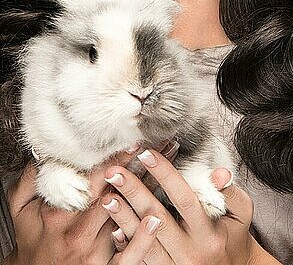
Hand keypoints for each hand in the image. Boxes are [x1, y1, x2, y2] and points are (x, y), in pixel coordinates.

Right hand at [4, 140, 175, 263]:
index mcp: (59, 214)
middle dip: (140, 167)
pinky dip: (142, 240)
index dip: (115, 159)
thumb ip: (30, 180)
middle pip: (115, 193)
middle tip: (161, 146)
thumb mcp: (21, 210)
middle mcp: (78, 232)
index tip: (133, 140)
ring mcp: (92, 253)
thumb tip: (43, 151)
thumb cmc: (31, 242)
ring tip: (170, 169)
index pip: (93, 180)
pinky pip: (127, 257)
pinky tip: (156, 221)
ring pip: (126, 217)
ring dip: (150, 191)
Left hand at [101, 149, 281, 263]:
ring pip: (143, 242)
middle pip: (158, 218)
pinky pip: (140, 261)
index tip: (146, 153)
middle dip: (135, 192)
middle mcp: (190, 253)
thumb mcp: (240, 213)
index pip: (185, 198)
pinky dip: (125, 243)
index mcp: (209, 234)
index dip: (165, 175)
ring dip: (123, 217)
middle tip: (115, 171)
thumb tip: (220, 173)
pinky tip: (111, 227)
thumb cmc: (233, 235)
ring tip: (106, 196)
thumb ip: (230, 192)